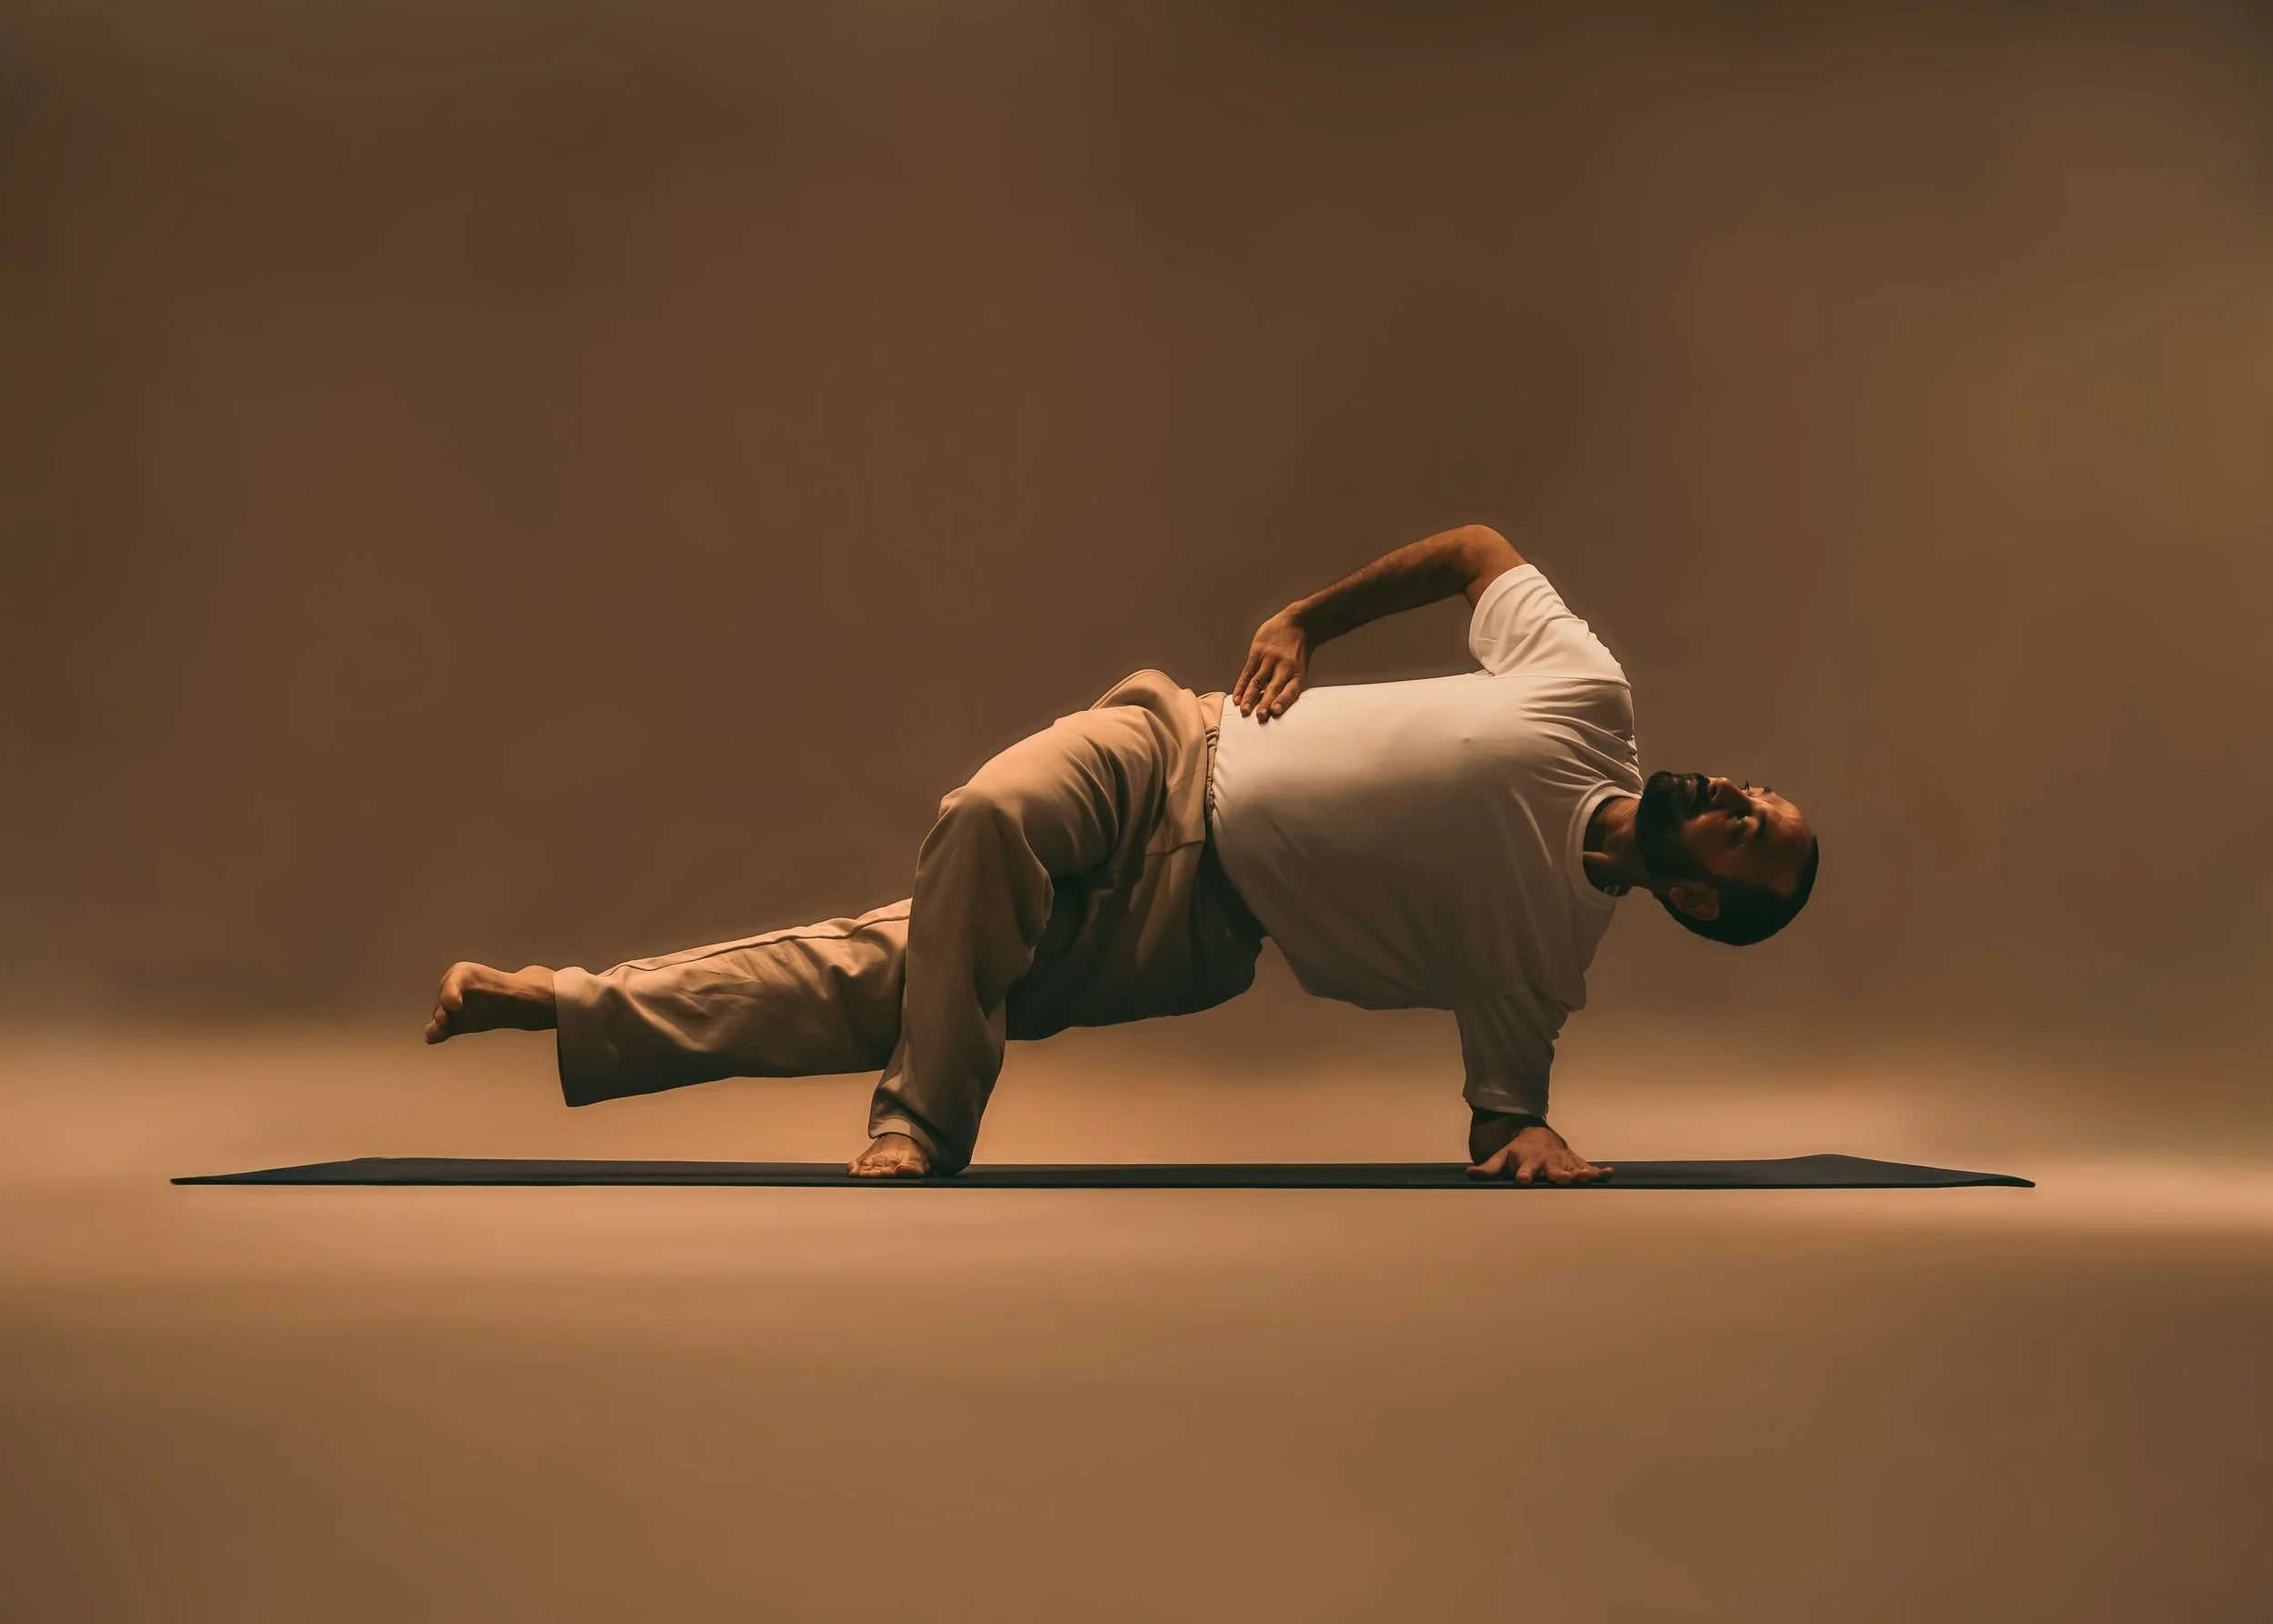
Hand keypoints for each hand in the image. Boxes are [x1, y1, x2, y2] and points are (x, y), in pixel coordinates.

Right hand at [1233, 608, 1310, 721]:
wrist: (1298, 622)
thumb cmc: (1298, 650)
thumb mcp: (1300, 666)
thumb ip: (1289, 682)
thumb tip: (1275, 703)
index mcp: (1298, 672)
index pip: (1291, 689)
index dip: (1283, 700)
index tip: (1275, 711)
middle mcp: (1284, 666)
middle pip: (1273, 687)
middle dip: (1265, 703)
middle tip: (1259, 717)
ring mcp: (1270, 658)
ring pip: (1258, 681)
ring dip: (1250, 697)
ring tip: (1244, 711)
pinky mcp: (1258, 651)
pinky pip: (1248, 672)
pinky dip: (1241, 685)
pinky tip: (1236, 697)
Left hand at [1467, 1124, 1612, 1185]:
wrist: (1536, 1136)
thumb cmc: (1517, 1152)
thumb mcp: (1501, 1157)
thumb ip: (1488, 1169)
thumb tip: (1470, 1174)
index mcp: (1527, 1162)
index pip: (1525, 1170)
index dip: (1523, 1174)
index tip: (1522, 1179)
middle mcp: (1547, 1162)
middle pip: (1553, 1169)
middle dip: (1557, 1174)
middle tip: (1562, 1178)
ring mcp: (1563, 1161)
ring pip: (1573, 1168)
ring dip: (1580, 1173)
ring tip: (1587, 1177)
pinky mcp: (1575, 1162)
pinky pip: (1588, 1167)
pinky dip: (1599, 1172)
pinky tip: (1610, 1174)